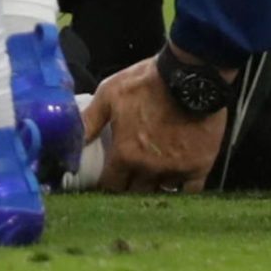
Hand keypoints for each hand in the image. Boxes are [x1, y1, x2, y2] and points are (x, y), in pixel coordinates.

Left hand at [82, 57, 228, 192]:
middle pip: (136, 192)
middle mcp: (150, 168)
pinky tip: (176, 180)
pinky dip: (182, 188)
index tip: (106, 183)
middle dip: (129, 189)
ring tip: (150, 181)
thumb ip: (90, 120)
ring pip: (161, 192)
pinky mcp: (199, 167)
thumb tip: (71, 141)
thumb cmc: (146, 83)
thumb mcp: (109, 94)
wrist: (189, 78)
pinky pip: (190, 191)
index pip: (111, 185)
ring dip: (154, 187)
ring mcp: (176, 169)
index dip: (107, 186)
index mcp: (126, 153)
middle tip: (128, 182)